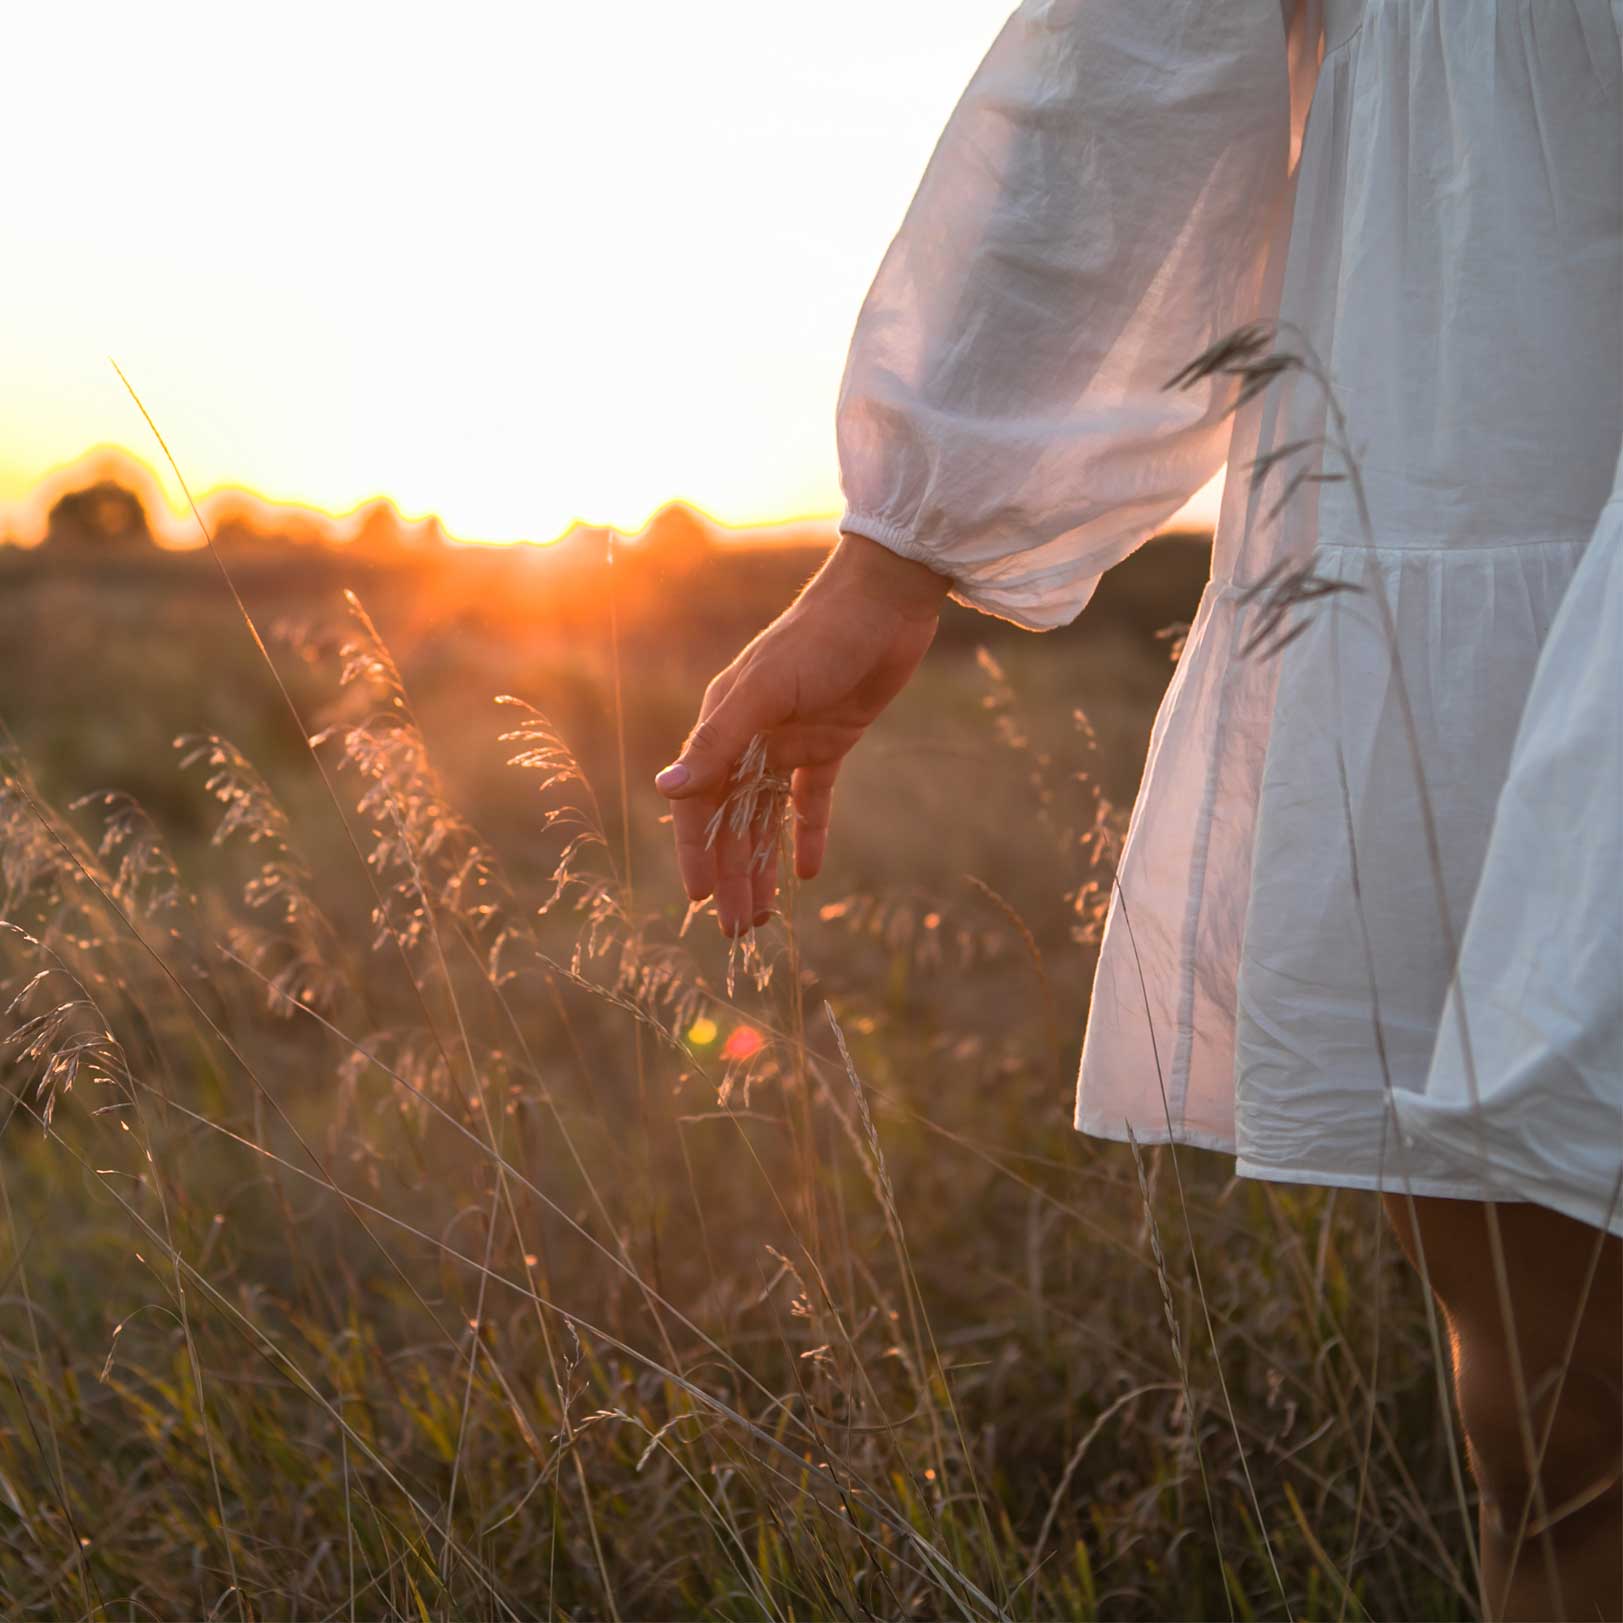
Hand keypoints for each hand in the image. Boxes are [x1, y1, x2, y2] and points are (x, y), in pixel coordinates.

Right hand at [656, 533, 948, 934]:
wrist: (884, 602)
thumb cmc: (818, 638)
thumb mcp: (763, 692)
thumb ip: (716, 743)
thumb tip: (664, 791)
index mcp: (724, 724)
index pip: (700, 802)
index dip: (697, 852)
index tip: (700, 900)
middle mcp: (751, 737)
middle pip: (734, 820)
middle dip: (732, 874)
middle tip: (737, 931)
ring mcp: (790, 741)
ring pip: (768, 817)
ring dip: (763, 864)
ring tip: (764, 916)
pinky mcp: (832, 741)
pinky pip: (813, 798)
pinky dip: (808, 833)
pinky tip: (808, 873)